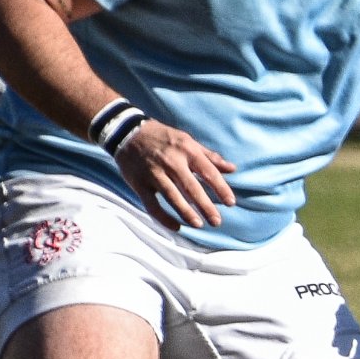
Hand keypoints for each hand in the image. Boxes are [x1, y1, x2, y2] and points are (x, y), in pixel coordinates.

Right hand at [113, 119, 237, 229]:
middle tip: (216, 221)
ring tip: (198, 225)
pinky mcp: (139, 183)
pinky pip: (152, 204)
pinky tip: (176, 226)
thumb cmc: (163, 137)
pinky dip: (163, 217)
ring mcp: (154, 173)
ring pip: (172, 196)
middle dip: (205, 206)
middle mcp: (171, 162)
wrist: (127, 132)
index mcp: (187, 150)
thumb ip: (210, 157)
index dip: (221, 188)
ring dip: (186, 212)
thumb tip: (232, 169)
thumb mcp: (188, 141)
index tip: (231, 202)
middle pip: (191, 187)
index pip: (208, 172)